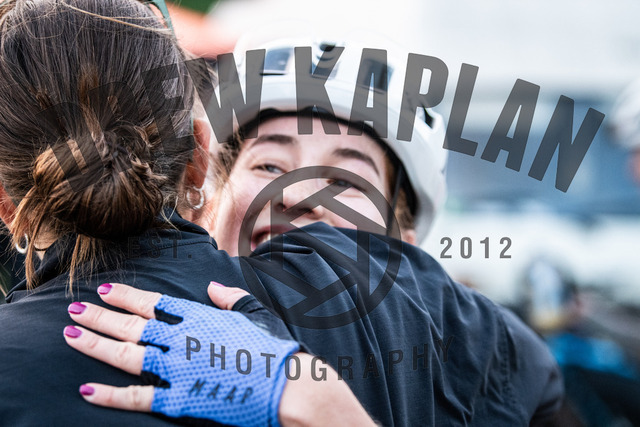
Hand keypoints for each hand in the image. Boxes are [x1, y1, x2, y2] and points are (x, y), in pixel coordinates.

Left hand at [64, 282, 298, 425]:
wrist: (287, 385)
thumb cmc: (274, 349)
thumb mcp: (254, 313)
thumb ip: (230, 297)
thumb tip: (212, 286)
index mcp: (200, 317)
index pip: (154, 303)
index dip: (127, 296)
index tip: (106, 289)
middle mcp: (183, 339)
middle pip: (132, 325)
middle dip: (101, 316)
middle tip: (74, 308)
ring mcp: (178, 369)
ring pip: (127, 354)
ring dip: (95, 344)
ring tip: (70, 334)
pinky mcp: (179, 399)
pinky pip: (137, 397)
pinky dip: (109, 394)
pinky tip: (86, 388)